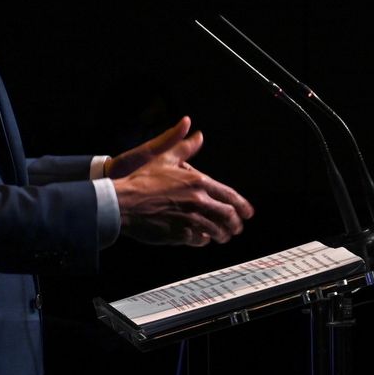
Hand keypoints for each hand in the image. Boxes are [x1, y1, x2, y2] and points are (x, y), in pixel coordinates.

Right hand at [110, 116, 254, 246]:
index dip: (243, 206)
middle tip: (237, 228)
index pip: (229, 196)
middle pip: (228, 216)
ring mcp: (190, 219)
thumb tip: (198, 134)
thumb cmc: (143, 180)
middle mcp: (198, 201)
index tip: (248, 213)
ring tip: (223, 236)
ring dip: (222, 234)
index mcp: (198, 182)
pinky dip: (204, 240)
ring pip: (216, 230)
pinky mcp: (179, 234)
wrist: (124, 202)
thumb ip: (185, 147)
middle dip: (236, 224)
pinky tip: (203, 239)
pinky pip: (199, 240)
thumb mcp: (165, 158)